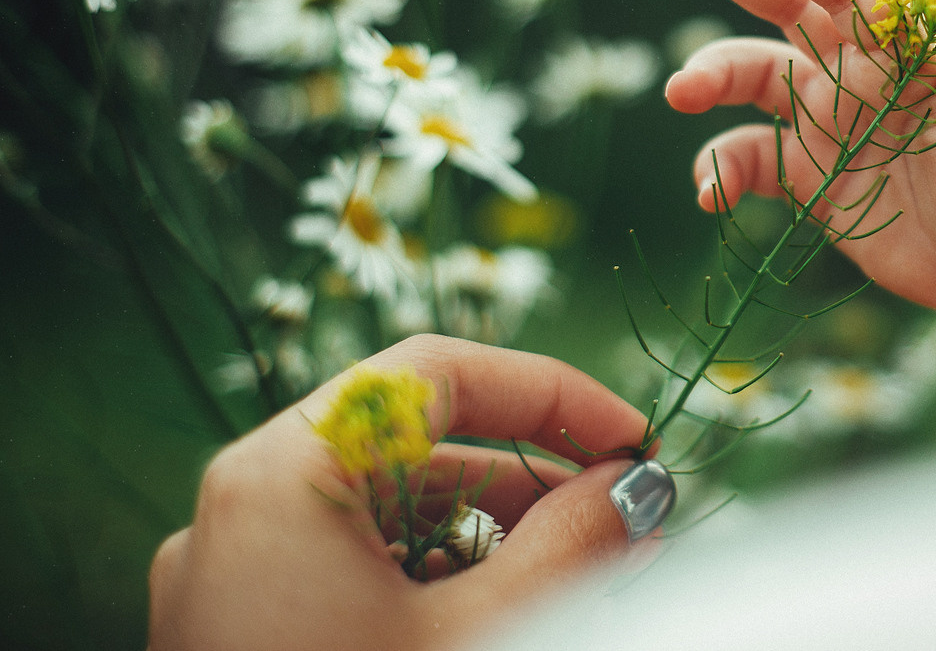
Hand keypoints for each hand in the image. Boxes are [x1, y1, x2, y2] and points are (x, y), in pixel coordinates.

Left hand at [148, 334, 664, 650]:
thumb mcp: (487, 640)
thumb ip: (572, 545)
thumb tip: (635, 489)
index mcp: (278, 480)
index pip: (432, 376)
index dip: (548, 391)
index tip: (632, 440)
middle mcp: (241, 513)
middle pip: (412, 445)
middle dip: (529, 477)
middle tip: (622, 520)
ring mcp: (234, 576)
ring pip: (386, 513)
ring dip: (491, 534)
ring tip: (575, 578)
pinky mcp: (247, 629)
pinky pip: (356, 569)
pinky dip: (436, 578)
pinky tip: (495, 618)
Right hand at [665, 0, 935, 333]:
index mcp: (902, 52)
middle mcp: (855, 74)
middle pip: (787, 8)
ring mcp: (823, 123)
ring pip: (752, 77)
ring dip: (712, 77)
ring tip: (681, 92)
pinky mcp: (803, 175)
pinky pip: (745, 159)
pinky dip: (718, 172)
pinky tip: (711, 196)